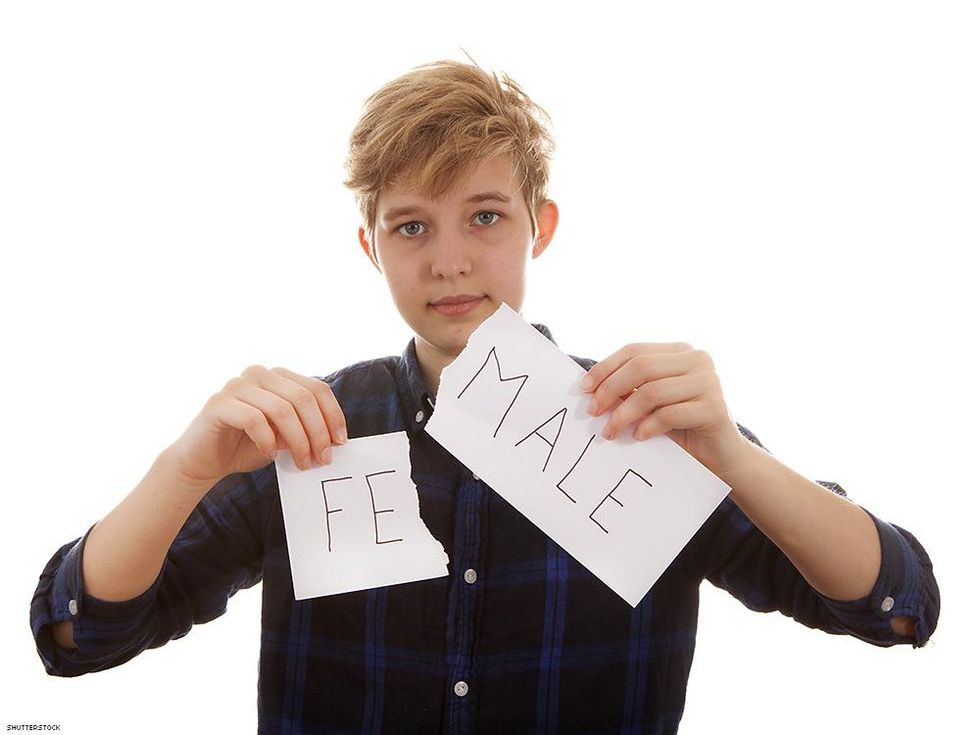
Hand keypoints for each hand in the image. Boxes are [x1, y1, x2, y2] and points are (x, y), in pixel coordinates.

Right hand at [167, 365, 347, 485]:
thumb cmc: (247, 447)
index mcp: (278, 376)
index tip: (340, 442)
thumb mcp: (285, 437)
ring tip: (302, 463)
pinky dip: (268, 441)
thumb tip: (334, 439)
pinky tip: (270, 455)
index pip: (317, 389)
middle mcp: (259, 374)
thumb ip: (305, 430)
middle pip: (303, 398)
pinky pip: (254, 420)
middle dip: (318, 432)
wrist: (203, 462)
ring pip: (282, 409)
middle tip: (323, 459)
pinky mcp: (219, 403)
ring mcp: (237, 385)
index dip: (333, 415)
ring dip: (298, 441)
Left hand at [580, 342, 748, 476]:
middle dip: (610, 389)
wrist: (722, 457)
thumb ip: (628, 389)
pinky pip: (669, 414)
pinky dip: (647, 426)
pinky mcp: (715, 408)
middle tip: (593, 412)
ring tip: (610, 432)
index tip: (583, 389)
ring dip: (624, 414)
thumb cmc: (681, 428)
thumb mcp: (651, 403)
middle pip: (641, 367)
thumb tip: (589, 388)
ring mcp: (709, 382)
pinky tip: (638, 436)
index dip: (605, 368)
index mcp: (680, 351)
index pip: (634, 350)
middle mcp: (698, 359)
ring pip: (652, 392)